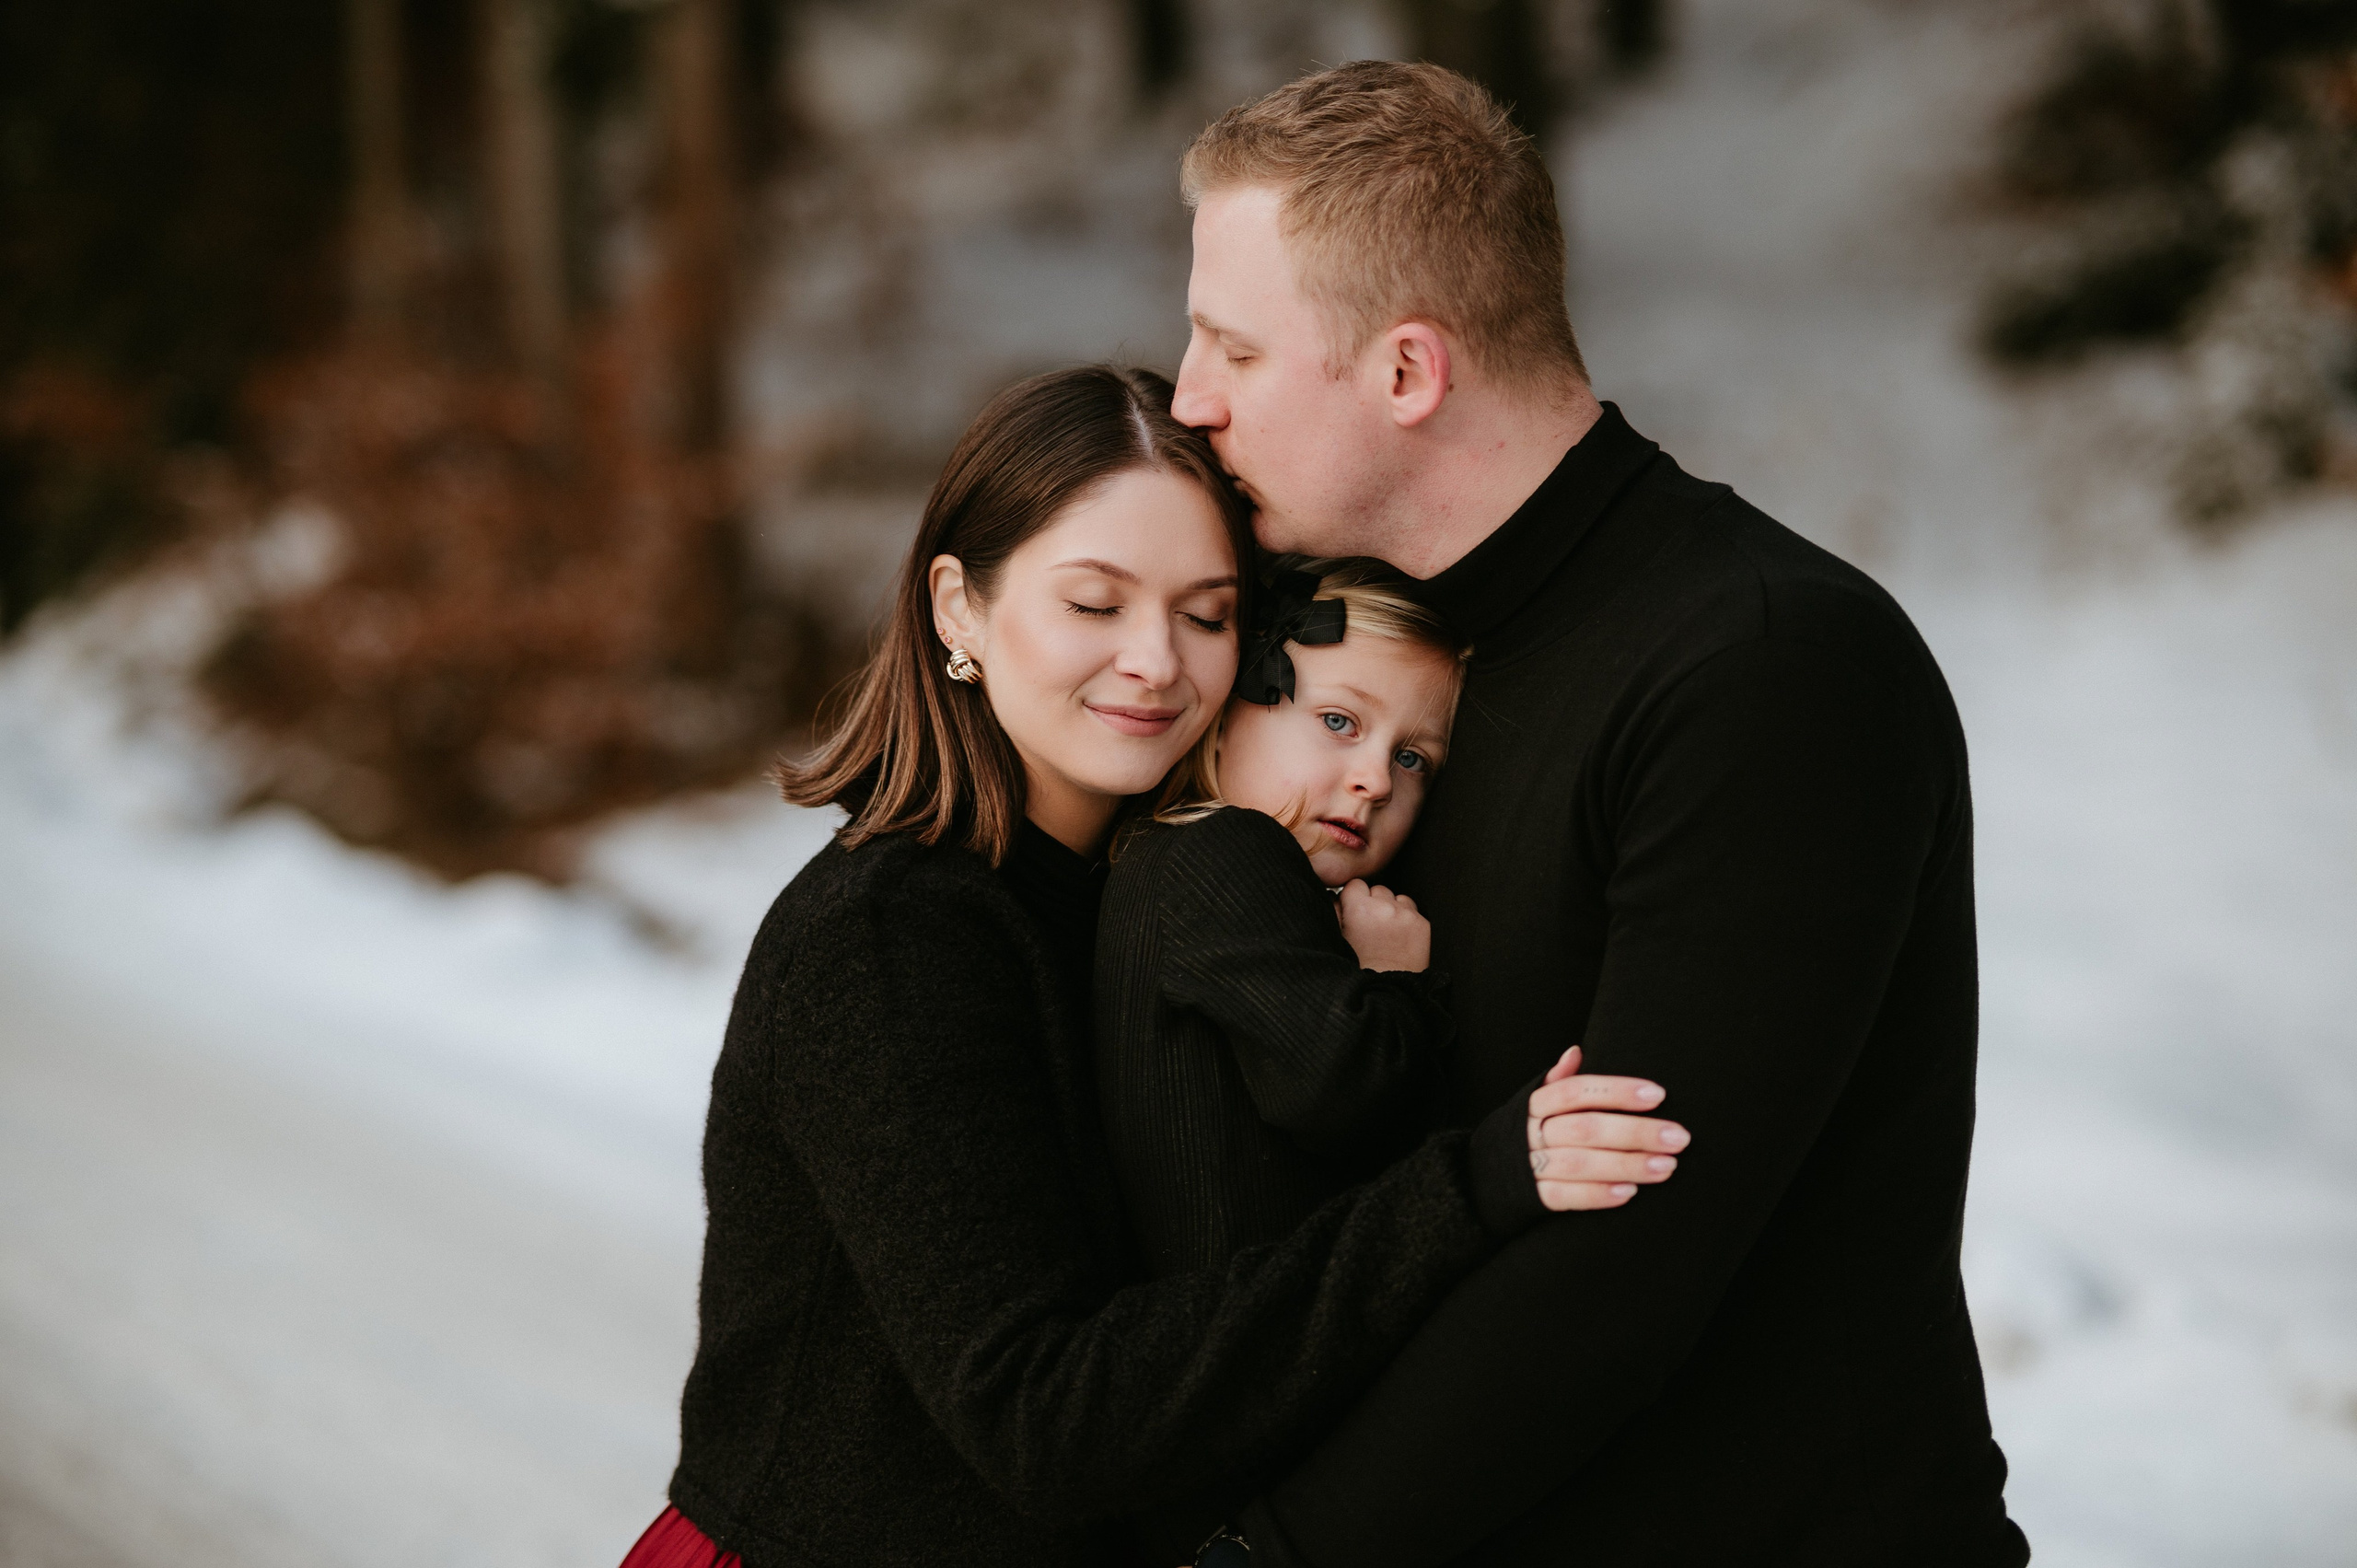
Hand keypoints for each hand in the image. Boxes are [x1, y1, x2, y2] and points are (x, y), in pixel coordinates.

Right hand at [1337, 880, 1428, 971]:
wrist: (1387, 993)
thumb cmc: (1358, 970)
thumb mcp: (1335, 939)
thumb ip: (1333, 911)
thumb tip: (1333, 896)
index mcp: (1359, 908)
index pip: (1356, 884)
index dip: (1354, 898)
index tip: (1354, 911)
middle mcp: (1384, 907)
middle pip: (1378, 889)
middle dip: (1374, 903)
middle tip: (1370, 927)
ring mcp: (1406, 915)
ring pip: (1398, 899)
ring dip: (1393, 910)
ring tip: (1386, 933)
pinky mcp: (1423, 925)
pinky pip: (1414, 912)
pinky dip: (1408, 921)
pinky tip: (1400, 939)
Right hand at [1524, 1046, 1687, 1211]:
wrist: (1479, 1177)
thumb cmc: (1523, 1134)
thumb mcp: (1533, 1103)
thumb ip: (1558, 1081)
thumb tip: (1576, 1050)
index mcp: (1535, 1104)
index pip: (1576, 1091)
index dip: (1616, 1091)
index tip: (1658, 1094)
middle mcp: (1531, 1133)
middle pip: (1586, 1128)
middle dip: (1636, 1132)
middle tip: (1679, 1137)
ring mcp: (1530, 1166)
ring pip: (1581, 1163)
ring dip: (1627, 1165)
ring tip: (1667, 1167)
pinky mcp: (1532, 1198)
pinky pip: (1565, 1197)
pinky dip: (1598, 1195)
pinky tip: (1630, 1193)